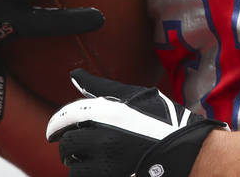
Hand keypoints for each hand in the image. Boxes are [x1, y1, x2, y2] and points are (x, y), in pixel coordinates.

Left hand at [47, 69, 226, 176]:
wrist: (187, 153)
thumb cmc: (163, 121)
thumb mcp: (136, 96)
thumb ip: (101, 86)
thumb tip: (74, 74)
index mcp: (110, 113)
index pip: (68, 116)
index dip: (55, 124)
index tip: (52, 132)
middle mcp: (105, 139)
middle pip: (68, 144)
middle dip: (70, 145)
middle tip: (80, 147)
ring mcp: (108, 165)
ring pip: (74, 168)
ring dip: (79, 164)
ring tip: (95, 160)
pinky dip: (88, 175)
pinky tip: (102, 169)